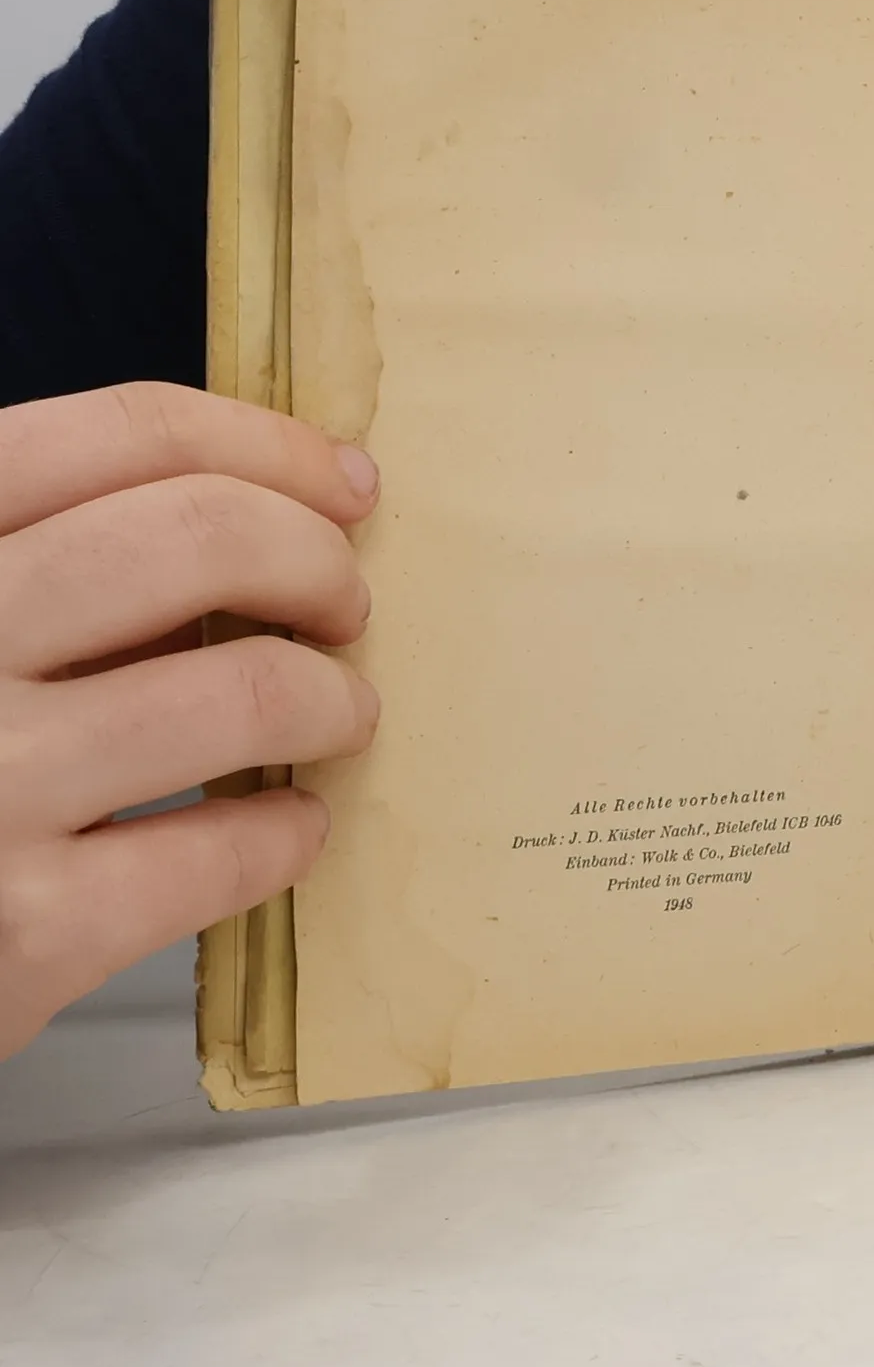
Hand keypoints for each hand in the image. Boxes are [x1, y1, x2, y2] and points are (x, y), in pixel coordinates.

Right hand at [0, 384, 380, 1058]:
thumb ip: (56, 566)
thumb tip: (261, 528)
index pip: (124, 435)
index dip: (267, 448)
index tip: (349, 484)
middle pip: (203, 537)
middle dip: (317, 562)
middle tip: (345, 607)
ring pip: (241, 691)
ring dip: (331, 699)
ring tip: (340, 716)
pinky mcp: (21, 930)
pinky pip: (218, 854)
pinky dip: (286, 835)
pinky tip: (290, 830)